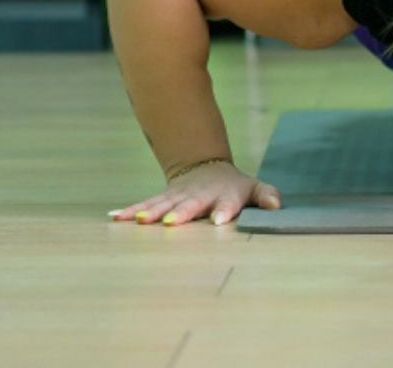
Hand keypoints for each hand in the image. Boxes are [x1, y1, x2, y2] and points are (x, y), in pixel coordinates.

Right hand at [108, 160, 281, 226]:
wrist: (205, 169)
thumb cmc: (233, 186)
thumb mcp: (253, 188)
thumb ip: (266, 196)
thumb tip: (276, 205)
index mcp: (224, 195)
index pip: (226, 204)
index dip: (223, 211)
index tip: (218, 221)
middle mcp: (199, 196)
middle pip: (190, 205)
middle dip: (182, 213)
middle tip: (173, 223)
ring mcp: (178, 197)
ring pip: (163, 204)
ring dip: (151, 212)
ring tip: (140, 221)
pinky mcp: (162, 199)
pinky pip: (145, 204)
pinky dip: (130, 211)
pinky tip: (115, 217)